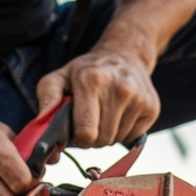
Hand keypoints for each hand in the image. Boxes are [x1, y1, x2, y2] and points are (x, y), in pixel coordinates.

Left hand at [36, 50, 159, 147]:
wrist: (125, 55)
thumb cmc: (85, 72)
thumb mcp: (59, 78)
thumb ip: (47, 100)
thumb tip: (43, 128)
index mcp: (92, 80)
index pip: (86, 133)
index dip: (78, 137)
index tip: (77, 127)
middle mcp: (119, 88)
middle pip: (102, 139)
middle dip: (92, 137)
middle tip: (91, 120)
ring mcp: (139, 97)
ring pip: (117, 140)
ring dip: (108, 134)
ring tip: (105, 114)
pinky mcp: (152, 107)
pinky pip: (133, 137)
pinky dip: (124, 131)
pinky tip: (120, 114)